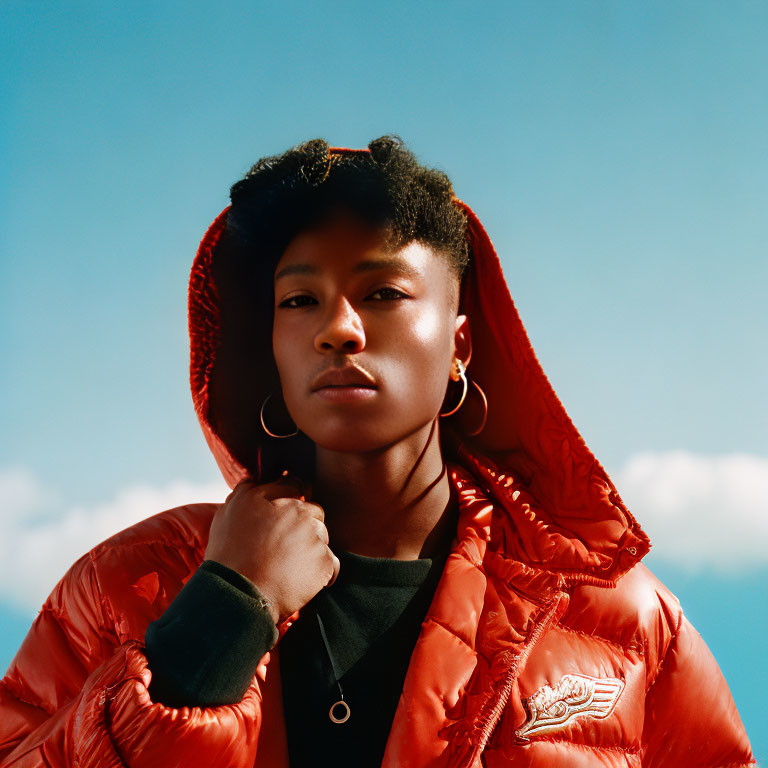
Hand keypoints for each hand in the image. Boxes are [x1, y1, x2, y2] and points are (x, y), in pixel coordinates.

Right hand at [204, 473, 339, 624]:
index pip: (294, 484)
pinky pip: (332, 563)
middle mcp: (297, 511)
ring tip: (291, 566)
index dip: (291, 500)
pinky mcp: (324, 560)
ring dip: (313, 547)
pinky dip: (321, 572)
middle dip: (305, 525)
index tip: (286, 517)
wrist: (237, 594)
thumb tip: (258, 478)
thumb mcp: (227, 512)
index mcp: (274, 496)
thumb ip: (246, 490)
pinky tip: (302, 580)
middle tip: (286, 547)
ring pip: (323, 536)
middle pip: (313, 511)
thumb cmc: (228, 555)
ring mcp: (313, 535)